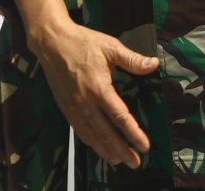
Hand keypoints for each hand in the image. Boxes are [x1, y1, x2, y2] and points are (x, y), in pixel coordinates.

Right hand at [31, 19, 158, 167]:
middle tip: (135, 163)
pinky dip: (90, 141)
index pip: (120, 117)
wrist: (50, 41)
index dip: (133, 133)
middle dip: (121, 150)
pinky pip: (79, 129)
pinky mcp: (65, 106)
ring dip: (105, 150)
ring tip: (118, 160)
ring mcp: (73, 106)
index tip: (144, 146)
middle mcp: (85, 102)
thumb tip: (154, 64)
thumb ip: (132, 59)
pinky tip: (97, 146)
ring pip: (91, 135)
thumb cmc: (81, 42)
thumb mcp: (109, 46)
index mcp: (98, 88)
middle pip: (105, 133)